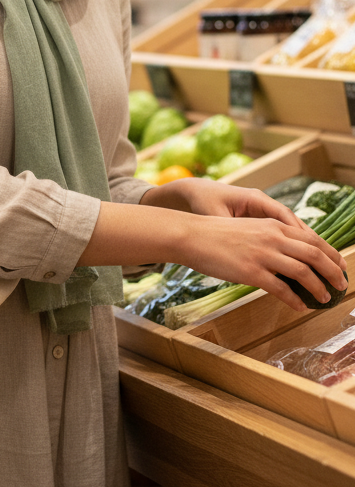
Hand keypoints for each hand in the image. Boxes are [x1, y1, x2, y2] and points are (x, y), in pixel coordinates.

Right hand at [178, 213, 347, 312]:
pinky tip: (300, 307)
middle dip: (333, 272)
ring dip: (319, 288)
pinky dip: (295, 300)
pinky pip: (282, 289)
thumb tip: (289, 256)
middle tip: (341, 285)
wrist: (191, 235)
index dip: (331, 254)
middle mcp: (272, 237)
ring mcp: (263, 255)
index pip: (313, 239)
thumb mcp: (249, 228)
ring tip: (325, 298)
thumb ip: (270, 238)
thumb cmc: (216, 233)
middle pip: (315, 255)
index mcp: (273, 225)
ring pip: (304, 273)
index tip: (341, 266)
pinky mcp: (251, 272)